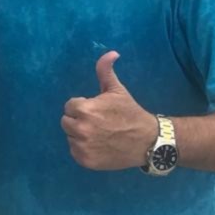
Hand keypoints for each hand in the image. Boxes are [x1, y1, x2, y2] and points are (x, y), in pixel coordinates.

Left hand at [61, 52, 156, 169]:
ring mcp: (83, 146)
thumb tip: (111, 53)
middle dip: (79, 120)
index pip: (70, 106)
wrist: (148, 141)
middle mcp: (81, 129)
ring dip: (80, 135)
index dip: (83, 106)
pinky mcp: (86, 161)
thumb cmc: (130, 113)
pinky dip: (83, 150)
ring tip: (100, 134)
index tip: (97, 111)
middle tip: (98, 123)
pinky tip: (99, 146)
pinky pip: (75, 151)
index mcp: (85, 109)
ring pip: (70, 137)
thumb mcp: (117, 90)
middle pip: (66, 122)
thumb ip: (106, 70)